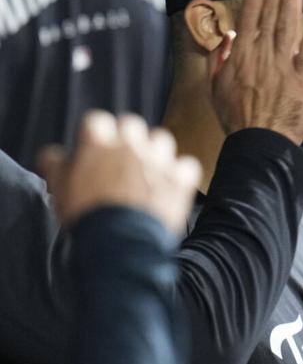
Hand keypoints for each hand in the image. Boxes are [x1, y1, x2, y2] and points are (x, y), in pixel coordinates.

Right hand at [39, 111, 200, 234]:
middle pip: (131, 124)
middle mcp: (131, 145)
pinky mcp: (181, 178)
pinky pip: (186, 165)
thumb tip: (55, 154)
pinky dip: (180, 174)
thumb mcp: (59, 188)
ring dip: (154, 151)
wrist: (121, 242)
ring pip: (161, 139)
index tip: (95, 147)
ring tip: (147, 170)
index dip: (95, 135)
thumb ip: (56, 164)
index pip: (96, 121)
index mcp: (99, 144)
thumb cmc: (87, 216)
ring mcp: (159, 159)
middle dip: (126, 138)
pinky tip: (171, 185)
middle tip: (121, 159)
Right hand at [208, 0, 302, 145]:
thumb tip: (228, 37)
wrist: (259, 144)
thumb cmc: (238, 119)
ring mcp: (282, 63)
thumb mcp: (216, 89)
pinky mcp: (302, 77)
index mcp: (240, 54)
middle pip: (270, 9)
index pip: (250, 10)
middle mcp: (260, 53)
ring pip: (287, 21)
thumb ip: (220, 61)